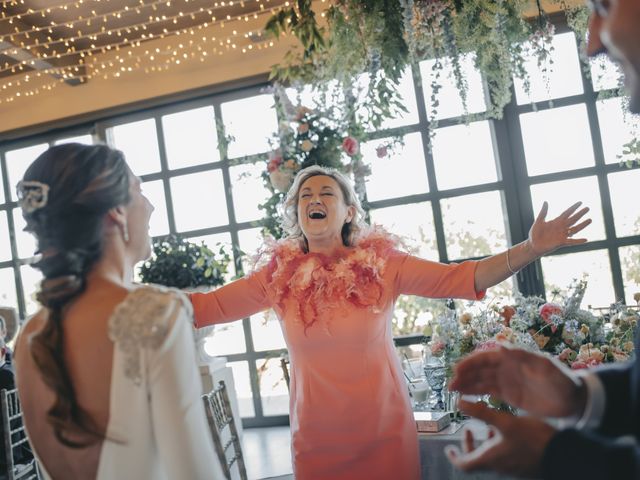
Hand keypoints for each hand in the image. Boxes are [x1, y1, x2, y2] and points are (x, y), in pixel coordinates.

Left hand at [446, 400, 555, 477]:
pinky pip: (505, 457)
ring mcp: (511, 468)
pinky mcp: (523, 465)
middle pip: (476, 461)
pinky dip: (500, 444)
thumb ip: (481, 413)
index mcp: (490, 459)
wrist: (563, 456)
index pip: (464, 464)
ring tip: (490, 426)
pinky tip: (510, 430)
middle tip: (469, 430)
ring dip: (486, 442)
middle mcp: (499, 467)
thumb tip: (459, 402)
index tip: (449, 448)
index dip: (454, 456)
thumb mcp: (505, 422)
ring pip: (491, 457)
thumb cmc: (533, 441)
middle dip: (470, 445)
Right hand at [449, 346, 585, 417]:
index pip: (487, 357)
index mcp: (513, 358)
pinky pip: (487, 392)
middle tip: (451, 383)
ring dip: (466, 384)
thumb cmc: (562, 381)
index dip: (472, 362)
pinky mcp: (508, 395)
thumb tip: (503, 347)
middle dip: (465, 374)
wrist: (573, 401)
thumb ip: (525, 358)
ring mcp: (506, 381)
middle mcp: (507, 368)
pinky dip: (475, 393)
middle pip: (480, 369)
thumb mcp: (546, 368)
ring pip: (481, 380)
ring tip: (452, 390)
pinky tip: (464, 396)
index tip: (458, 369)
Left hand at [528, 201, 590, 255]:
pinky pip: (571, 241)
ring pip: (575, 229)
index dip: (573, 208)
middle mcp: (561, 227)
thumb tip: (546, 202)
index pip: (567, 213)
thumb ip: (543, 212)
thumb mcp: (539, 221)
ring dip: (582, 225)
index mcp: (556, 221)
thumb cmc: (535, 234)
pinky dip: (578, 241)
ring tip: (590, 220)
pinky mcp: (561, 242)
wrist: (532, 245)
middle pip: (573, 219)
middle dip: (580, 214)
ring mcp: (562, 235)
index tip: (580, 202)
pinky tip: (586, 239)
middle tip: (588, 208)